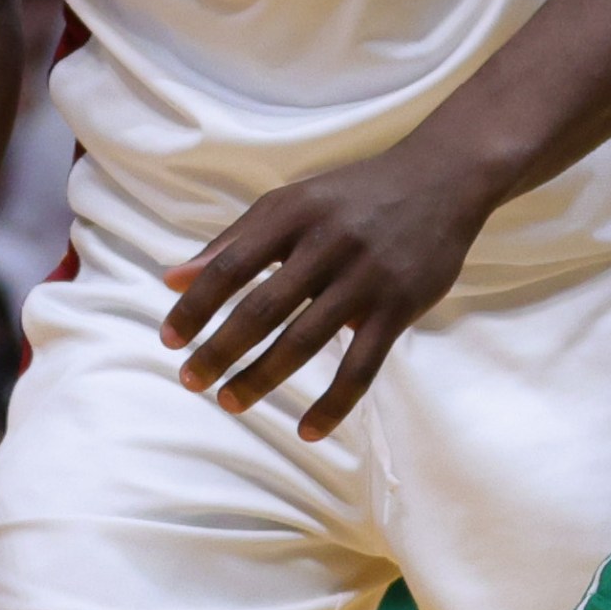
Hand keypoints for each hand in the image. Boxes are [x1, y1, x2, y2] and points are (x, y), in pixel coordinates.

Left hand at [159, 140, 495, 441]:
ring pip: (304, 341)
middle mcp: (327, 244)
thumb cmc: (352, 196)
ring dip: (261, 378)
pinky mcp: (399, 307)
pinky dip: (333, 403)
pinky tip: (306, 430)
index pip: (231, 265)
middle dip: (220, 350)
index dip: (196, 306)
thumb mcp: (291, 203)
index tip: (169, 340)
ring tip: (229, 403)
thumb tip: (172, 279)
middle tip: (190, 381)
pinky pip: (361, 366)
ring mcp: (365, 277)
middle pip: (262, 308)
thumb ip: (234, 241)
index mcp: (293, 213)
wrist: (441, 179)